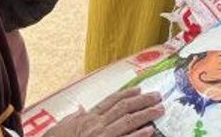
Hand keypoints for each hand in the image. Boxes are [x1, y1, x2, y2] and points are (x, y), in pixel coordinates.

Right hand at [46, 88, 163, 136]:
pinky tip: (150, 131)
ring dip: (145, 114)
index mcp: (87, 118)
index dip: (126, 94)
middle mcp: (96, 124)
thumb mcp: (61, 127)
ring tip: (159, 110)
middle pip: (124, 108)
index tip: (139, 89)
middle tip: (158, 96)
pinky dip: (138, 135)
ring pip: (128, 121)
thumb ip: (73, 118)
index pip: (110, 101)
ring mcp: (102, 136)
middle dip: (142, 101)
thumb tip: (81, 110)